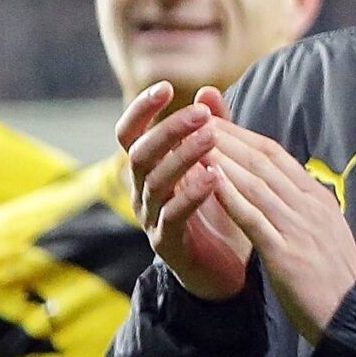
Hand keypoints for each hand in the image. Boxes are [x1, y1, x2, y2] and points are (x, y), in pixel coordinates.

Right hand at [120, 82, 251, 300]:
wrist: (225, 269)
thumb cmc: (218, 211)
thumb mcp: (218, 164)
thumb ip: (214, 129)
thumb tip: (208, 90)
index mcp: (149, 169)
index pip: (130, 133)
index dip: (141, 109)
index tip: (165, 87)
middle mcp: (142, 190)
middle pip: (140, 153)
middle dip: (169, 129)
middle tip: (200, 114)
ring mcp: (151, 218)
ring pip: (155, 181)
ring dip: (183, 157)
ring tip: (211, 138)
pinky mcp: (167, 243)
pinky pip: (172, 215)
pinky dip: (191, 194)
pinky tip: (213, 178)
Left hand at [200, 120, 355, 344]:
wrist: (354, 316)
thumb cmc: (336, 279)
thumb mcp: (324, 232)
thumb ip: (303, 207)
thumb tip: (284, 187)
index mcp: (318, 199)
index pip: (276, 156)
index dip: (244, 136)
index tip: (217, 124)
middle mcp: (309, 206)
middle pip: (263, 161)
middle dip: (228, 138)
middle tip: (196, 120)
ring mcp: (298, 227)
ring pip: (256, 183)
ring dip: (224, 159)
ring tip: (194, 142)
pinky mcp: (286, 252)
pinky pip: (253, 218)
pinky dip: (230, 196)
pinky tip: (209, 182)